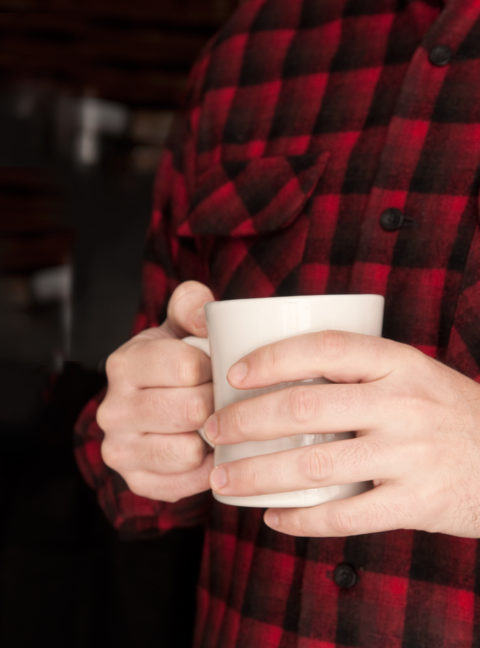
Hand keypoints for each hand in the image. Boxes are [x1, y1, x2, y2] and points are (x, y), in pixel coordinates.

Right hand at [97, 281, 214, 501]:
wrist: (156, 403)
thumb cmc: (177, 361)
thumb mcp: (181, 325)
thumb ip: (192, 305)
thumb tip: (208, 317)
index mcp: (124, 363)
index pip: (186, 367)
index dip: (214, 369)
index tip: (216, 369)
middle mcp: (112, 409)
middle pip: (191, 410)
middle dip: (217, 403)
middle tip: (221, 399)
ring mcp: (120, 450)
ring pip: (188, 451)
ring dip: (211, 438)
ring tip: (213, 424)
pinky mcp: (136, 482)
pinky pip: (187, 483)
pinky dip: (206, 468)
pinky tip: (207, 450)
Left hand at [204, 331, 479, 537]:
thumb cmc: (445, 411)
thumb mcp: (413, 373)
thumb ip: (360, 369)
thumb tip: (281, 370)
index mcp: (400, 363)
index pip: (326, 347)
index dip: (273, 357)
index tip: (233, 374)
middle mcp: (405, 404)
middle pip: (306, 408)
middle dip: (245, 420)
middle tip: (212, 430)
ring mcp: (411, 455)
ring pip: (314, 465)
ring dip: (256, 473)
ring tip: (222, 478)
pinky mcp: (416, 503)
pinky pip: (345, 515)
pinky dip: (300, 519)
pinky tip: (271, 516)